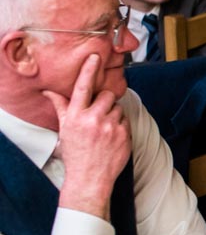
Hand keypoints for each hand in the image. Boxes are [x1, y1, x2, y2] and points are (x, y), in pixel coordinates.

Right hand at [42, 54, 131, 218]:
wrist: (90, 178)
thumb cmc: (76, 153)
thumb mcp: (65, 130)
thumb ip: (62, 108)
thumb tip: (50, 92)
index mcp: (76, 116)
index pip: (83, 87)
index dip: (89, 70)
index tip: (95, 56)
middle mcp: (93, 119)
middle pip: (108, 95)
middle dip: (105, 101)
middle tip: (98, 115)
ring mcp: (111, 127)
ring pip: (118, 108)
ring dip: (113, 114)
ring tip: (104, 129)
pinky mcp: (125, 135)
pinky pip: (126, 120)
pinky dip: (121, 126)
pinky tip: (112, 137)